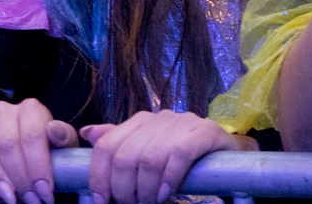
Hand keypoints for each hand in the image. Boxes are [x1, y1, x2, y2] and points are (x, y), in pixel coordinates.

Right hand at [0, 99, 76, 203]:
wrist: (15, 154)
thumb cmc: (40, 150)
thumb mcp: (58, 146)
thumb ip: (62, 138)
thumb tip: (54, 131)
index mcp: (31, 109)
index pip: (33, 136)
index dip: (38, 167)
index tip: (45, 192)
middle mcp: (3, 109)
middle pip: (7, 144)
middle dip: (20, 178)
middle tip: (29, 200)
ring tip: (8, 196)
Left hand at [82, 111, 250, 203]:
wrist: (224, 155)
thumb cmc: (180, 159)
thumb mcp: (146, 152)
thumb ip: (118, 144)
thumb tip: (88, 132)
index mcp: (140, 121)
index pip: (107, 146)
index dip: (99, 177)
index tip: (102, 201)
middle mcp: (159, 117)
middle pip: (126, 156)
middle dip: (125, 189)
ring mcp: (184, 122)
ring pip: (151, 158)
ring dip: (147, 189)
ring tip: (151, 202)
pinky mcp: (206, 131)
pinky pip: (180, 154)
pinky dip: (170, 179)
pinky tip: (167, 194)